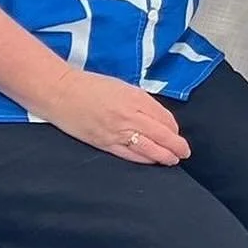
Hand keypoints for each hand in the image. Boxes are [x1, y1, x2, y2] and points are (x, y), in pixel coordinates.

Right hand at [43, 70, 190, 165]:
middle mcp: (129, 116)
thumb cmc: (91, 86)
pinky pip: (129, 154)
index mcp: (136, 98)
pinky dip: (143, 159)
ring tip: (173, 160)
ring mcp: (117, 132)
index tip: (177, 133)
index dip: (174, 128)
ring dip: (163, 156)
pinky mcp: (104, 143)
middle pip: (161, 135)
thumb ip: (140, 101)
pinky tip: (151, 162)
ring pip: (148, 148)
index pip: (163, 118)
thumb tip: (156, 117)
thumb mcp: (123, 87)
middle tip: (185, 152)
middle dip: (176, 146)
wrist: (61, 92)